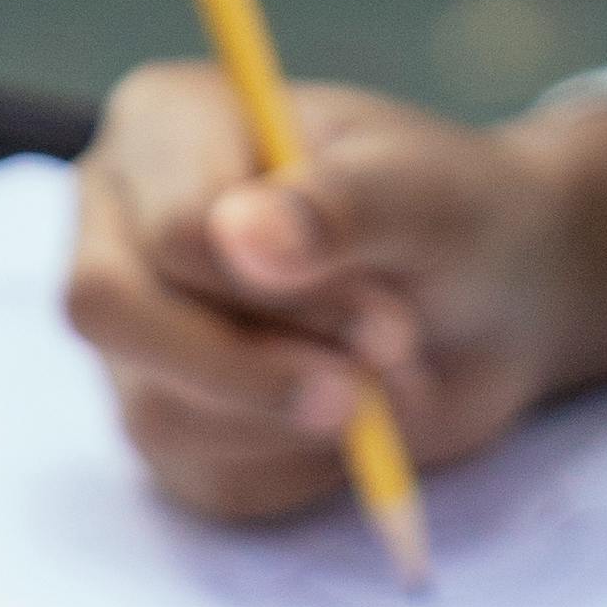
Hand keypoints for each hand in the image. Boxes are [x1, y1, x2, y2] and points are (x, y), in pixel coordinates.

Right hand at [66, 70, 606, 523]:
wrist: (495, 301)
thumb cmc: (455, 217)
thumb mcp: (425, 196)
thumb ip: (338, 207)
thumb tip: (239, 240)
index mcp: (162, 126)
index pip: (169, 228)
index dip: (279, 292)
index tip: (388, 317)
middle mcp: (118, 226)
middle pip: (111, 311)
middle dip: (253, 368)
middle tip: (365, 390)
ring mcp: (132, 335)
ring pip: (158, 411)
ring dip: (292, 420)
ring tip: (389, 386)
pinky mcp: (168, 425)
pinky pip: (204, 479)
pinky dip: (300, 468)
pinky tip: (355, 422)